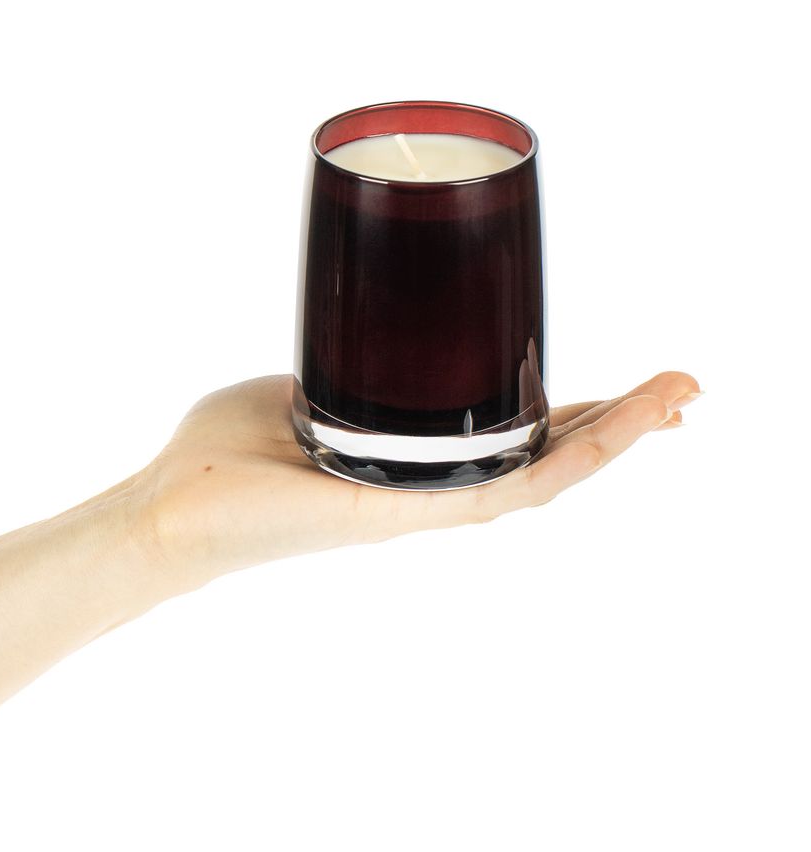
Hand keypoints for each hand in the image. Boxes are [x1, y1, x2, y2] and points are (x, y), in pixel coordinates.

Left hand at [129, 371, 701, 588]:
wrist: (168, 511)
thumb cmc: (220, 458)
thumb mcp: (297, 390)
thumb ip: (338, 372)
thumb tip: (362, 337)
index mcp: (404, 461)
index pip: (504, 438)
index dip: (569, 415)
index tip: (620, 384)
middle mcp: (424, 488)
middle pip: (540, 459)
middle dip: (616, 424)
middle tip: (683, 389)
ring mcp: (419, 505)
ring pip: (541, 478)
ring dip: (615, 439)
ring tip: (678, 401)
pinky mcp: (401, 514)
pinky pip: (501, 493)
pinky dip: (565, 463)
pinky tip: (616, 434)